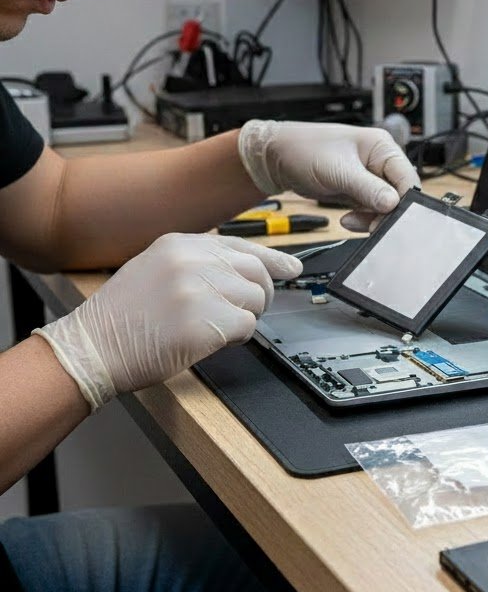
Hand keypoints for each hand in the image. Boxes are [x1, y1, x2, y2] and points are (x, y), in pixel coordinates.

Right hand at [34, 234, 301, 409]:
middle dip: (260, 295)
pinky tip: (209, 340)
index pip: (241, 246)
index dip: (272, 259)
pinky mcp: (204, 320)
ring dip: (244, 318)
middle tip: (249, 312)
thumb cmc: (123, 318)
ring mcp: (198, 289)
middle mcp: (192, 260)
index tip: (292, 268)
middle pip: (256, 271)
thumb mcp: (155, 269)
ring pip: (254, 300)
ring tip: (212, 327)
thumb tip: (246, 270)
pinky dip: (235, 338)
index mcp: (180, 244)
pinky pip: (246, 326)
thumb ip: (197, 264)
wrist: (91, 347)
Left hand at [237, 121, 418, 230]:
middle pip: (399, 195)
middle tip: (372, 226)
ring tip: (352, 220)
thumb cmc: (303, 149)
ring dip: (372, 218)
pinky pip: (371, 210)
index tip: (390, 219)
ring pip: (386, 206)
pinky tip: (348, 219)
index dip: (403, 202)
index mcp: (382, 147)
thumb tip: (393, 203)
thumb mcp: (338, 171)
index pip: (407, 178)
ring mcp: (369, 177)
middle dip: (385, 213)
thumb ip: (368, 188)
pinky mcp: (359, 190)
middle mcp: (379, 161)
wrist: (276, 157)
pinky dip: (362, 219)